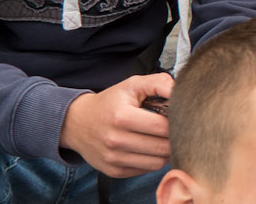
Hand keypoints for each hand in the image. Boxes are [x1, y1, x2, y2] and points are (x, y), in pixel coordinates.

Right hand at [59, 73, 174, 176]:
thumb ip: (158, 83)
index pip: (162, 127)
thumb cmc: (109, 103)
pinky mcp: (114, 171)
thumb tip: (179, 91)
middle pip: (162, 147)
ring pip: (157, 163)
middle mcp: (115, 140)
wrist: (77, 123)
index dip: (176, 122)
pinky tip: (149, 148)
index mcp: (121, 117)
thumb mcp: (132, 85)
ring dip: (165, 152)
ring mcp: (114, 159)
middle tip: (173, 129)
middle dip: (173, 138)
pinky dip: (153, 160)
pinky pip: (146, 170)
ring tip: (162, 138)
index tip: (177, 117)